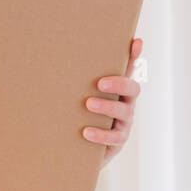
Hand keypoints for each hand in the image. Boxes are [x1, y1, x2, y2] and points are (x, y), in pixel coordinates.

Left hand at [82, 37, 141, 167]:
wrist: (81, 149)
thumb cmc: (80, 116)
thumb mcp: (79, 97)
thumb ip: (76, 83)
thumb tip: (55, 60)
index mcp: (119, 90)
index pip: (130, 70)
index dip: (134, 56)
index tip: (135, 42)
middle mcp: (126, 103)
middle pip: (132, 89)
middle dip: (118, 84)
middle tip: (100, 83)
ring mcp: (124, 123)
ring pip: (124, 112)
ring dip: (106, 107)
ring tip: (88, 104)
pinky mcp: (118, 141)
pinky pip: (113, 137)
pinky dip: (100, 134)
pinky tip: (85, 132)